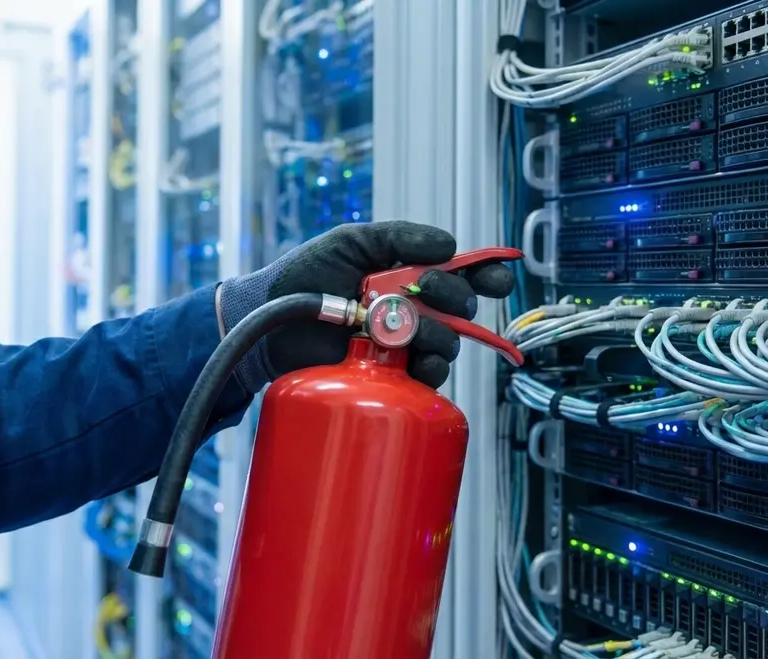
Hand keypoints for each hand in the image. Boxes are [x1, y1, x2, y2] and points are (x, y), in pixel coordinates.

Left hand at [218, 221, 514, 391]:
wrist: (269, 320)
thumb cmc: (304, 276)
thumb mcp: (350, 242)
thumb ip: (398, 237)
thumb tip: (449, 245)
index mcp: (408, 273)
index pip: (461, 273)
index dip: (486, 275)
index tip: (497, 279)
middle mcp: (412, 309)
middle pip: (461, 307)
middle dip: (454, 297)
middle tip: (429, 291)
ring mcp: (402, 344)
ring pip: (447, 342)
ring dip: (434, 334)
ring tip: (400, 329)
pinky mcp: (390, 375)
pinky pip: (426, 378)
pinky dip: (426, 369)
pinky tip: (410, 361)